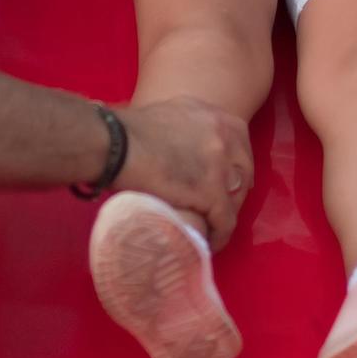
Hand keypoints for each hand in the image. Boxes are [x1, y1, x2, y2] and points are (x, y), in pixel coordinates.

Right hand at [113, 97, 253, 245]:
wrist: (113, 145)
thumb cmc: (126, 131)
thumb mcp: (167, 115)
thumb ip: (183, 127)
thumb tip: (178, 145)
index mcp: (212, 115)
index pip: (239, 141)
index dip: (235, 164)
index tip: (227, 179)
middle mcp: (222, 135)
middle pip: (243, 169)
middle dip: (234, 191)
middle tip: (220, 207)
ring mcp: (219, 163)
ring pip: (235, 197)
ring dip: (225, 214)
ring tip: (212, 227)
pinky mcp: (210, 191)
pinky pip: (225, 220)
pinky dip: (219, 235)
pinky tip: (211, 243)